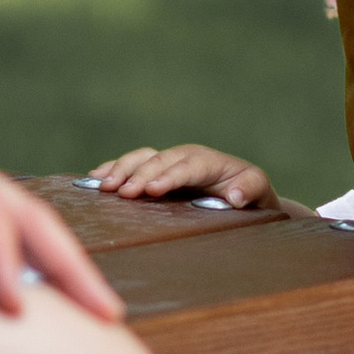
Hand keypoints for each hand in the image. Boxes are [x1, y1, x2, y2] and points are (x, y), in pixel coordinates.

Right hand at [89, 142, 279, 213]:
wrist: (243, 193)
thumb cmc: (250, 191)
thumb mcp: (259, 189)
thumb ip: (251, 188)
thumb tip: (236, 196)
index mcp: (208, 161)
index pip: (187, 166)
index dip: (168, 176)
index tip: (152, 189)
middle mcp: (184, 157)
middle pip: (158, 160)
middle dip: (138, 175)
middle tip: (121, 192)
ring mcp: (168, 162)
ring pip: (141, 158)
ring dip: (121, 170)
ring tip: (103, 186)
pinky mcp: (155, 170)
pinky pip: (131, 164)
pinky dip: (112, 168)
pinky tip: (94, 178)